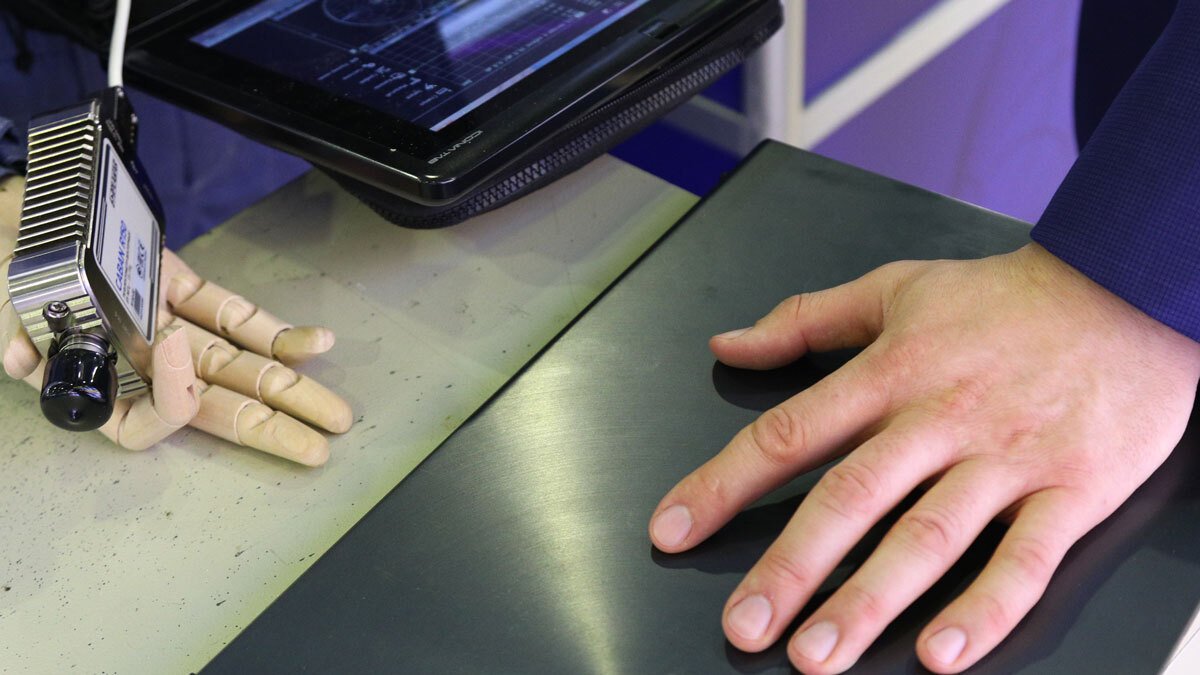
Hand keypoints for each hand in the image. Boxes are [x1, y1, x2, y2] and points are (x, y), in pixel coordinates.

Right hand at [1, 175, 351, 465]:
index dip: (172, 397)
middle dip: (271, 428)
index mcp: (103, 389)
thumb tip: (18, 361)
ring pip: (241, 369)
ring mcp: (176, 335)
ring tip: (334, 414)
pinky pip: (240, 319)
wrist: (29, 222)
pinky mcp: (192, 295)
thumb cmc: (18, 275)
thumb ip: (18, 335)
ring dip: (291, 389)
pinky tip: (318, 344)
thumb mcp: (9, 308)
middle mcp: (148, 370)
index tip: (180, 353)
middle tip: (316, 449)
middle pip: (216, 407)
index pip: (148, 421)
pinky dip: (279, 332)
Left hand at [649, 243, 1199, 672]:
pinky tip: (941, 654)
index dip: (722, 485)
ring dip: (868, 602)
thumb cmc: (1004, 297)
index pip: (789, 434)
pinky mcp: (1072, 490)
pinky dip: (984, 608)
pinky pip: (1025, 559)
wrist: (1126, 289)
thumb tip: (728, 345)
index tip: (673, 529)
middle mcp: (938, 418)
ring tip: (817, 657)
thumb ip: (803, 320)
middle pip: (850, 499)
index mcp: (890, 371)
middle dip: (789, 568)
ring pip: (927, 538)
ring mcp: (1005, 457)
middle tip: (743, 627)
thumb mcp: (894, 288)